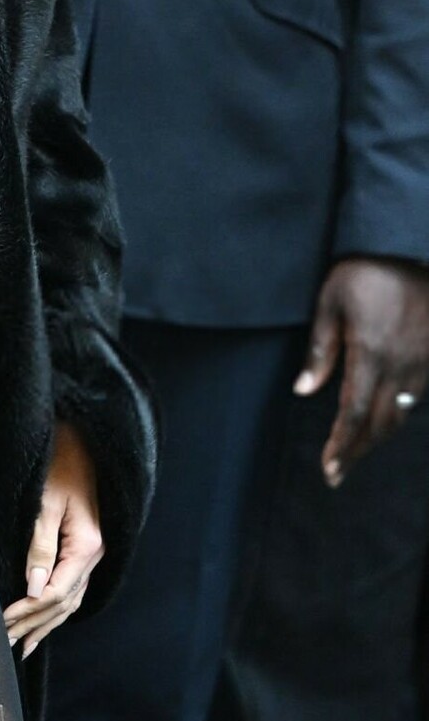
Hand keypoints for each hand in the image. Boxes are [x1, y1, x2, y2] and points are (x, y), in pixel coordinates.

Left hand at [3, 420, 104, 659]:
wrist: (80, 438)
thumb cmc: (58, 462)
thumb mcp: (46, 502)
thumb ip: (40, 546)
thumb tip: (34, 589)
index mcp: (87, 545)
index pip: (57, 592)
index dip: (28, 611)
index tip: (2, 621)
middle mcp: (94, 554)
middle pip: (63, 603)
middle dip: (32, 624)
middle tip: (3, 642)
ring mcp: (92, 552)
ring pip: (70, 601)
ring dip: (44, 624)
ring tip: (21, 645)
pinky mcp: (84, 548)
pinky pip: (72, 588)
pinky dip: (56, 609)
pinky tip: (43, 620)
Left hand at [298, 257, 428, 485]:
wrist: (412, 246)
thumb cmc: (367, 269)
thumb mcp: (331, 299)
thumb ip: (320, 348)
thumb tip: (304, 390)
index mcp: (371, 354)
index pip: (354, 414)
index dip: (341, 445)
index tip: (329, 469)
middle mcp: (401, 366)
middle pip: (380, 424)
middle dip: (357, 452)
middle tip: (337, 473)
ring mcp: (423, 363)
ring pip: (402, 415)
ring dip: (378, 437)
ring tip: (355, 452)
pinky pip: (417, 398)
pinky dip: (398, 415)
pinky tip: (383, 420)